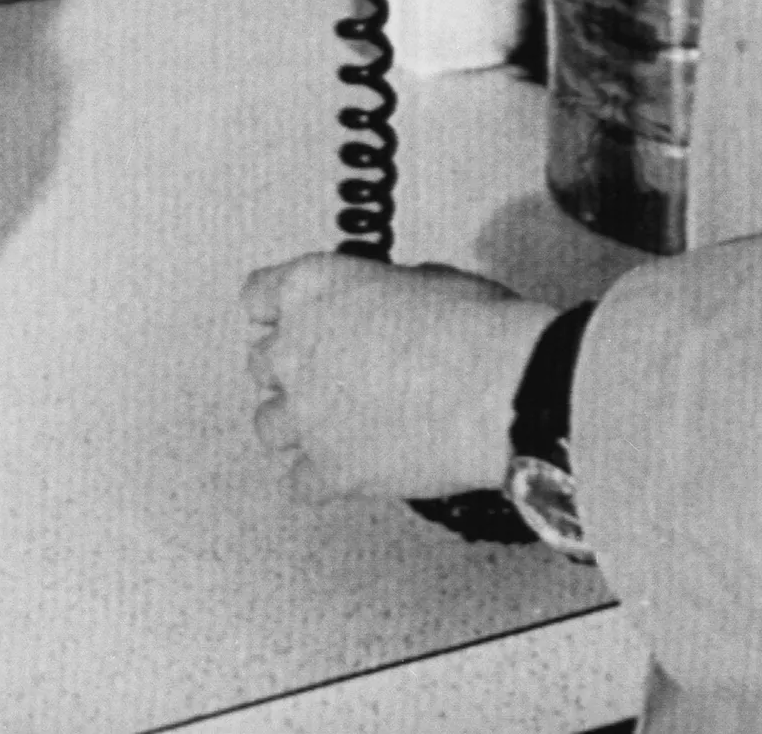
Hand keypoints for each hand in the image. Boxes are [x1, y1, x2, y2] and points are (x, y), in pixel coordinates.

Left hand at [241, 253, 557, 502]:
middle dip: (295, 371)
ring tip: (335, 428)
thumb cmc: (475, 327)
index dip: (281, 313)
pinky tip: (352, 470)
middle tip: (332, 378)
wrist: (503, 390)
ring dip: (299, 427)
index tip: (296, 324)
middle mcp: (294, 348)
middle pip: (261, 364)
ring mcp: (306, 413)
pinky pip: (302, 483)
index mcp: (310, 287)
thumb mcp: (421, 278)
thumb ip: (378, 295)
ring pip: (269, 427)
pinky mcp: (330, 470)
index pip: (258, 297)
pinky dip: (324, 480)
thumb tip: (385, 309)